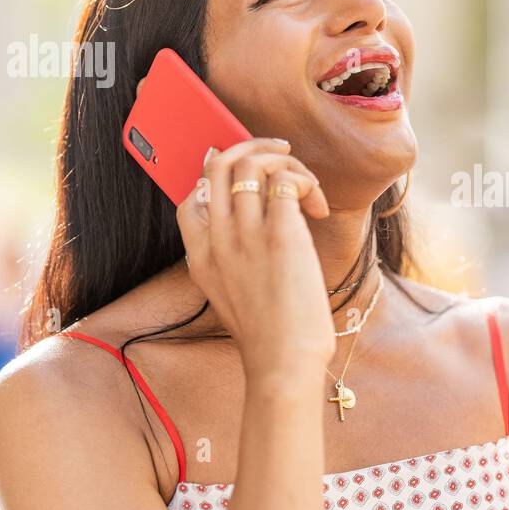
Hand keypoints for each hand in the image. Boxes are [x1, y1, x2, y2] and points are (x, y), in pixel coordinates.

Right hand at [176, 138, 335, 380]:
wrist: (283, 361)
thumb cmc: (269, 334)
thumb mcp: (231, 295)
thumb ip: (231, 260)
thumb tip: (256, 229)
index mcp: (200, 257)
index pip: (190, 197)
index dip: (217, 176)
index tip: (247, 178)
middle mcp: (218, 239)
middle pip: (220, 165)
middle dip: (253, 148)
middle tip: (283, 154)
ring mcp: (246, 235)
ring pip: (255, 165)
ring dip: (289, 165)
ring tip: (308, 189)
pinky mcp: (281, 235)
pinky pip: (287, 182)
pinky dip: (306, 182)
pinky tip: (318, 206)